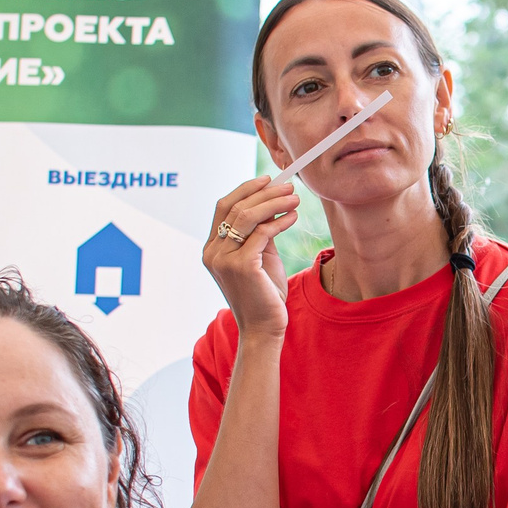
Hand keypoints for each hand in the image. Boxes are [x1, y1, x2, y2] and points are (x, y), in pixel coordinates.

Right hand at [204, 175, 299, 340]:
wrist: (264, 328)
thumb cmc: (264, 294)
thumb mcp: (260, 257)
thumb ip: (260, 232)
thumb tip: (272, 203)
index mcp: (212, 248)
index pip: (223, 207)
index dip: (245, 190)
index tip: (267, 179)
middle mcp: (213, 252)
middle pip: (235, 207)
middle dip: (264, 192)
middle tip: (289, 186)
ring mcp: (224, 259)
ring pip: (247, 216)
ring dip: (274, 202)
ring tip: (295, 198)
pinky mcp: (242, 266)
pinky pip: (262, 233)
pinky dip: (280, 221)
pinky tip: (294, 217)